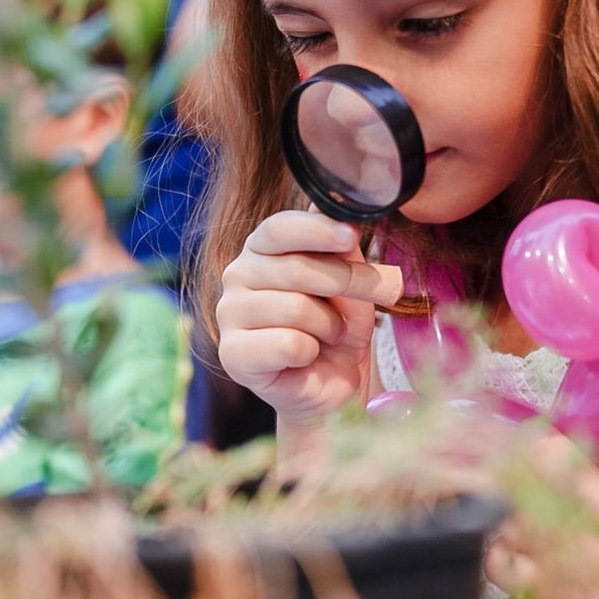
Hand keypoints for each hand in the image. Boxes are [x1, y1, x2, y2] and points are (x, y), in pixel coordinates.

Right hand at [216, 210, 377, 425]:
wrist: (331, 385)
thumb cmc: (337, 327)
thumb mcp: (350, 282)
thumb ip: (341, 249)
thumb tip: (341, 214)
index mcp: (260, 249)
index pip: (279, 228)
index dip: (317, 231)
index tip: (352, 235)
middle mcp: (237, 275)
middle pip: (295, 268)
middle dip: (345, 283)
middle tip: (370, 297)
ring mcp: (228, 315)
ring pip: (295, 309)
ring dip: (329, 326)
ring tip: (329, 335)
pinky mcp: (232, 354)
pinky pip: (287, 343)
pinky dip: (310, 352)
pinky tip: (306, 356)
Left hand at [486, 436, 598, 598]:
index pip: (543, 457)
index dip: (538, 450)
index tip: (545, 453)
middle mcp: (577, 549)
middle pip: (507, 510)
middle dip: (516, 506)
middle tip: (536, 510)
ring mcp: (566, 598)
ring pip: (498, 565)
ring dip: (508, 557)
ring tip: (529, 559)